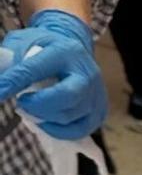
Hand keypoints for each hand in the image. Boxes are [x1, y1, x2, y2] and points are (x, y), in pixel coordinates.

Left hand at [0, 9, 106, 139]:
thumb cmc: (43, 48)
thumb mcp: (23, 43)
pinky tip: (44, 122)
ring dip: (43, 118)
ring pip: (70, 116)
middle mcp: (86, 73)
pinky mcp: (99, 112)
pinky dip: (57, 131)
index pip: (36, 69)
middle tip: (21, 103)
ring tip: (30, 109)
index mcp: (65, 51)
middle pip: (67, 96)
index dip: (14, 83)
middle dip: (39, 105)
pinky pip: (78, 131)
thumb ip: (10, 60)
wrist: (74, 51)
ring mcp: (96, 94)